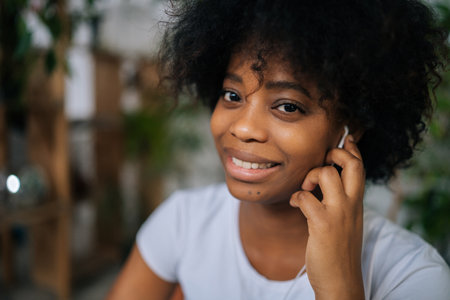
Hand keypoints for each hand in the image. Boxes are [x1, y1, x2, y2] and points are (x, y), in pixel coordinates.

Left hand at [290, 135, 364, 299]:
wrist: (341, 281)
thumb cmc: (339, 250)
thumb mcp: (346, 222)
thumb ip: (341, 202)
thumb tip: (325, 183)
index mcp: (357, 203)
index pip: (360, 168)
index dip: (353, 150)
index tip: (347, 139)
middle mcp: (351, 205)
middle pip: (352, 164)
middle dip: (336, 153)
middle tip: (323, 162)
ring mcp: (338, 214)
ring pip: (327, 174)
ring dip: (311, 176)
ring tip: (305, 189)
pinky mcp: (322, 224)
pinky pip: (305, 197)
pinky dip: (297, 197)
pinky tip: (295, 204)